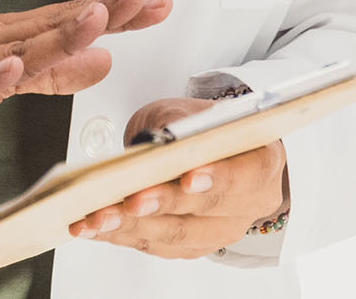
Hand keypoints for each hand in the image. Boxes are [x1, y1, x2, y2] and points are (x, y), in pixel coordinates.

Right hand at [0, 0, 171, 192]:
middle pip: (50, 25)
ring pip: (13, 49)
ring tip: (91, 20)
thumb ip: (52, 73)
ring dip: (54, 34)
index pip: (68, 21)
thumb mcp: (0, 86)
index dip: (115, 14)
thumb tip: (103, 60)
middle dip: (98, 12)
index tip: (156, 2)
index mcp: (4, 41)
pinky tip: (11, 66)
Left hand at [66, 97, 287, 258]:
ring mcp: (222, 229)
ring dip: (132, 228)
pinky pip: (157, 245)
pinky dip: (121, 235)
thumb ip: (178, 123)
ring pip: (178, 235)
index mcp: (261, 161)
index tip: (187, 178)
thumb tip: (155, 140)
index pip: (245, 174)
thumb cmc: (201, 127)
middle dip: (163, 206)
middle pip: (206, 212)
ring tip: (96, 217)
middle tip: (129, 201)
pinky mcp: (193, 245)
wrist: (204, 146)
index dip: (217, 179)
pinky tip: (93, 226)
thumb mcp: (191, 110)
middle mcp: (249, 203)